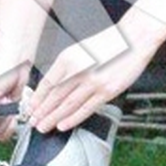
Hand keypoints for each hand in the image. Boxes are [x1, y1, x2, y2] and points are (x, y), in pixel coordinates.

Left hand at [29, 25, 157, 131]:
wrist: (134, 39)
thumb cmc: (108, 44)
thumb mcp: (80, 50)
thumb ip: (66, 67)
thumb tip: (53, 87)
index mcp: (68, 57)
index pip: (47, 83)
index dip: (37, 98)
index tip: (31, 108)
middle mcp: (78, 70)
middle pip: (55, 96)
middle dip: (42, 112)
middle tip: (33, 122)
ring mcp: (93, 82)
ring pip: (68, 105)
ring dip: (53, 118)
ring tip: (44, 126)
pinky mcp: (107, 91)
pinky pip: (86, 109)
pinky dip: (73, 119)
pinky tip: (63, 125)